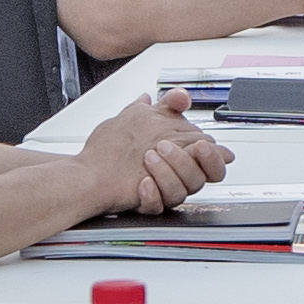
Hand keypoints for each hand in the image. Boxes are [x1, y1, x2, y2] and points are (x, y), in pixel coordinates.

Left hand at [81, 91, 230, 212]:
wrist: (89, 166)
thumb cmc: (116, 144)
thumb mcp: (144, 116)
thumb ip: (168, 106)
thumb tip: (183, 97)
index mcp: (181, 158)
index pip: (211, 164)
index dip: (213, 156)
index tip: (201, 145)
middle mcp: (174, 176)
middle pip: (198, 179)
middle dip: (186, 162)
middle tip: (164, 145)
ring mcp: (160, 191)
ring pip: (180, 194)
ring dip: (167, 174)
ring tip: (149, 157)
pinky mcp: (144, 203)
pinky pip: (156, 207)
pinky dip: (151, 195)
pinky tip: (143, 182)